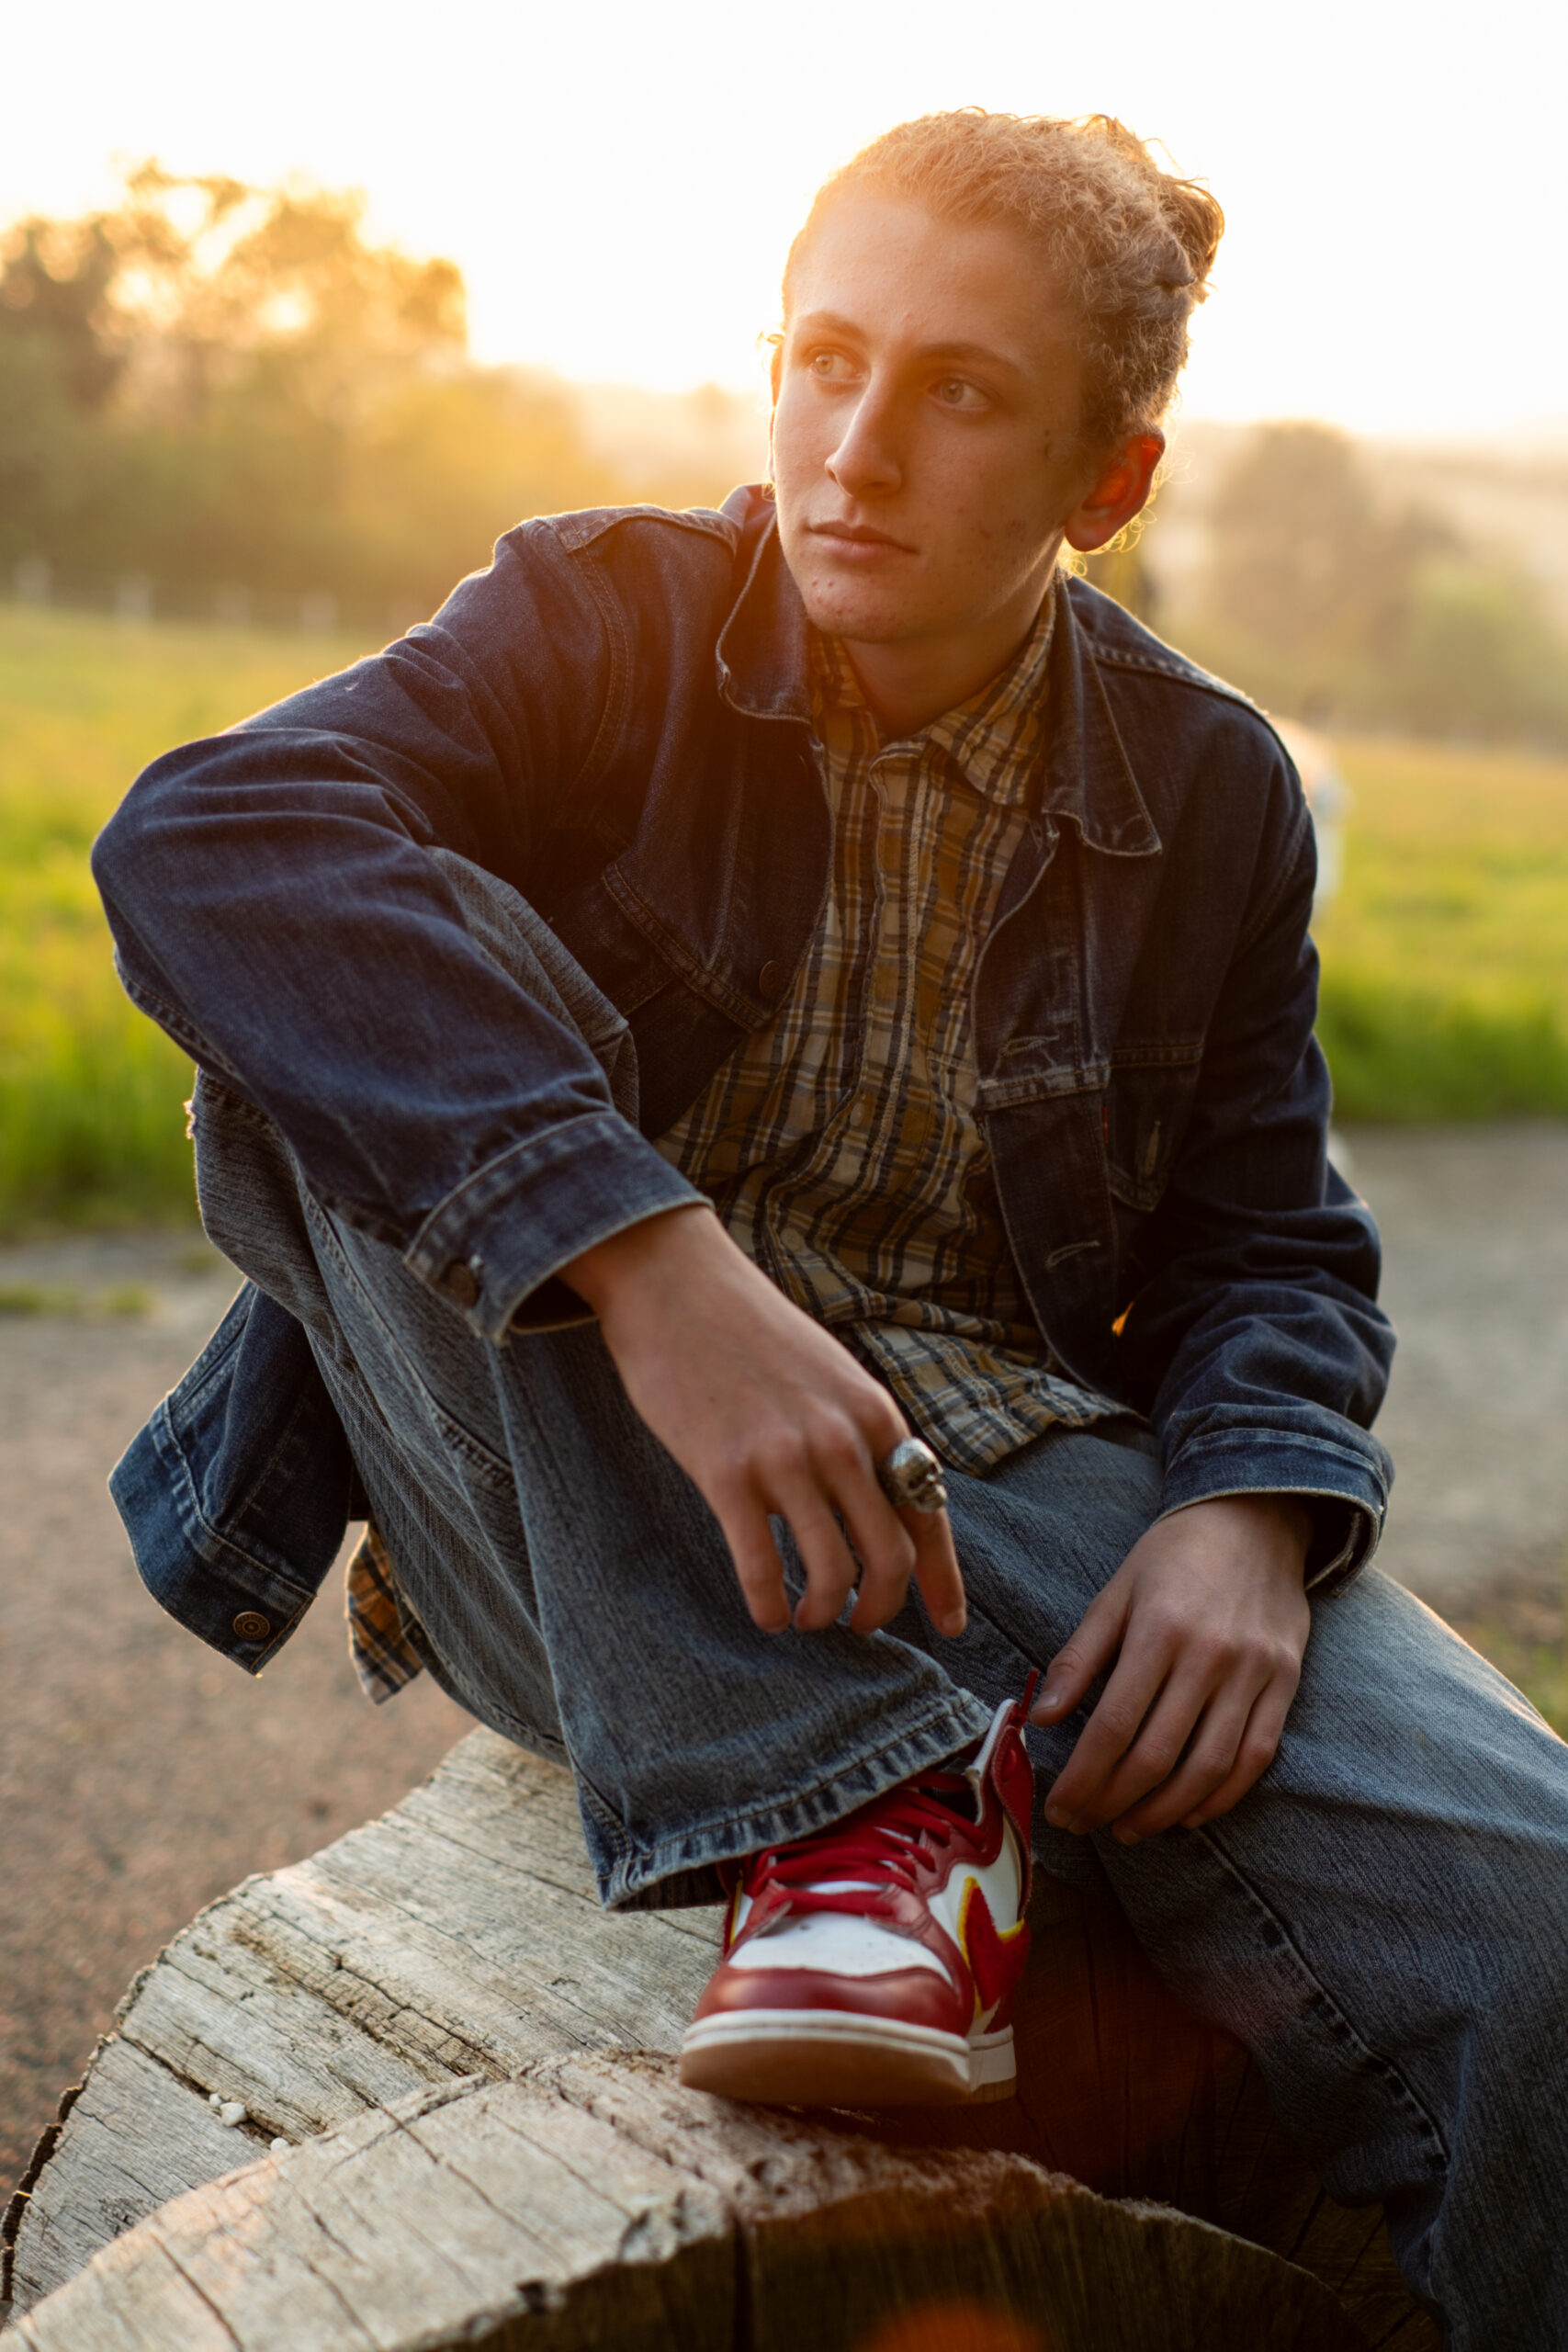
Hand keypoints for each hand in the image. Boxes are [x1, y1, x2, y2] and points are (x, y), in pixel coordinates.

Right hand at [561, 1206, 966, 1639]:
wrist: (677, 1284)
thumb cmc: (752, 1331)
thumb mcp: (832, 1373)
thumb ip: (861, 1432)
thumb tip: (885, 1498)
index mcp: (876, 1416)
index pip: (929, 1514)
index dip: (942, 1581)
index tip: (949, 1625)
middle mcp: (843, 1441)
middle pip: (890, 1557)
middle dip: (882, 1608)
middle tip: (860, 1623)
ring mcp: (786, 1459)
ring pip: (832, 1573)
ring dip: (824, 1612)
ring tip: (807, 1617)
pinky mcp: (727, 1474)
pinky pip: (761, 1568)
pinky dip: (769, 1607)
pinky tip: (766, 1615)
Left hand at [1030, 1495, 1311, 1842]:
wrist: (1256, 1519)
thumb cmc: (1174, 1556)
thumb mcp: (1115, 1592)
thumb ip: (1079, 1656)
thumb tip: (1043, 1718)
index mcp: (1159, 1630)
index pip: (1114, 1725)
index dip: (1083, 1778)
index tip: (1059, 1807)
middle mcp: (1210, 1656)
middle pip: (1156, 1755)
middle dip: (1111, 1802)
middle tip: (1084, 1823)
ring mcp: (1254, 1674)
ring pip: (1207, 1769)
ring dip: (1163, 1812)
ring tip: (1128, 1827)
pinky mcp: (1285, 1685)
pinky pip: (1255, 1758)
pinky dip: (1220, 1798)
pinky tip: (1188, 1814)